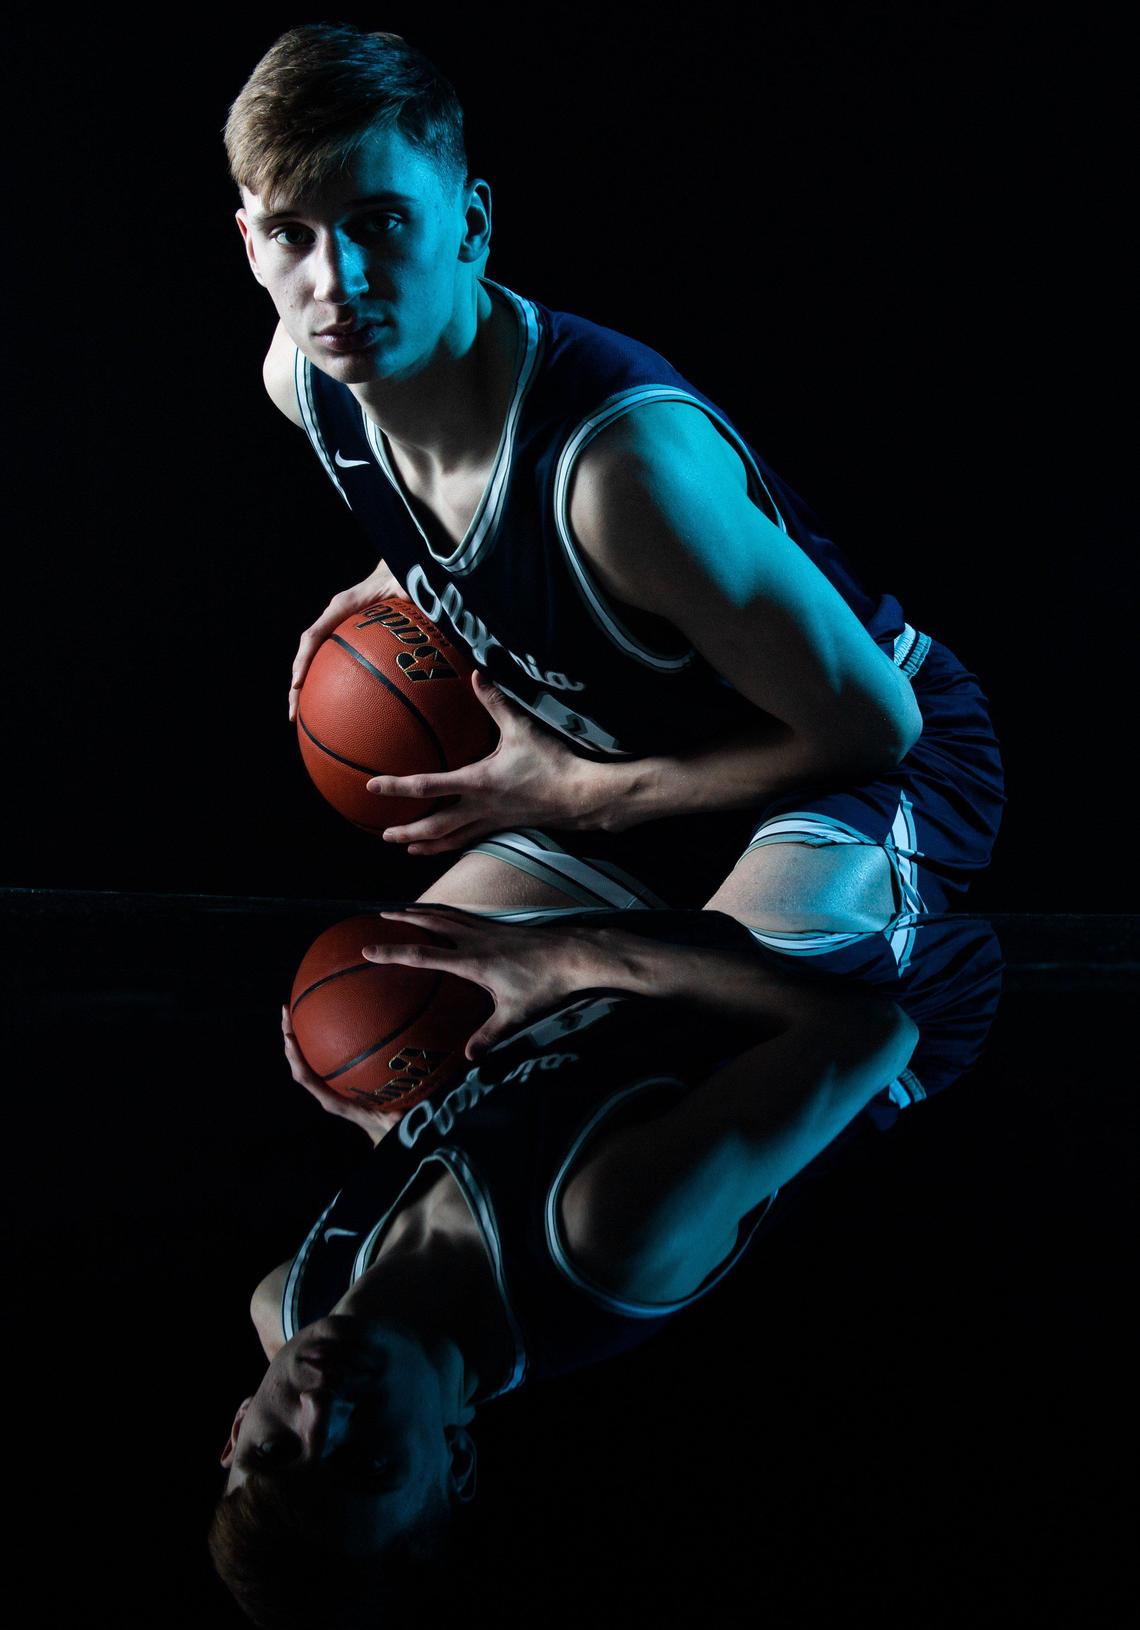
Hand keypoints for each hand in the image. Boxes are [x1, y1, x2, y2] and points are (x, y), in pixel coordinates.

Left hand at [281, 1004, 400, 1145]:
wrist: (382, 1131)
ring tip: (295, 1007)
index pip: (306, 1078)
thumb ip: (394, 1119)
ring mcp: (327, 1082)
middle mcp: (325, 1090)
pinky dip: (317, 1034)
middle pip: (299, 1062)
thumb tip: (400, 1114)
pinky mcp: (334, 1077)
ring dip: (298, 1032)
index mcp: (333, 1100)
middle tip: (286, 1009)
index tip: (288, 1037)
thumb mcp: (392, 1122)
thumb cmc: (387, 1124)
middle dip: (289, 1036)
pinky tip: (323, 1014)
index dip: (296, 1058)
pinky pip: (321, 1052)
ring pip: (306, 1056)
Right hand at [289, 558, 407, 721]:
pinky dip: (326, 684)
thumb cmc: (402, 576)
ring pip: (314, 661)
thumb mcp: (408, 585)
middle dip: (297, 686)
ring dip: (305, 690)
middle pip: (307, 654)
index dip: (304, 659)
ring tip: (303, 720)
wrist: (397, 568)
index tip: (297, 684)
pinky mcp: (345, 638)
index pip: (314, 635)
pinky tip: (334, 709)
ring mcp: (337, 629)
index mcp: (343, 606)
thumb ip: (412, 599)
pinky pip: (331, 663)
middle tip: (294, 715)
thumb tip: (426, 617)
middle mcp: (334, 618)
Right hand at [361, 905, 606, 1057]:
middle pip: (430, 922)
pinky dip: (446, 912)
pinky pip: (464, 915)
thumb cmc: (544, 985)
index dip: (393, 952)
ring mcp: (487, 929)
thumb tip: (467, 1057)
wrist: (573, 955)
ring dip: (423, 910)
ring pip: (447, 914)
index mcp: (472, 960)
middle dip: (402, 918)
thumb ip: (490, 1035)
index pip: (423, 955)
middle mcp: (475, 939)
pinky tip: (445, 915)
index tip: (368, 950)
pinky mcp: (499, 926)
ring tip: (403, 909)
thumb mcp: (515, 1014)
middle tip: (378, 916)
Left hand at [365, 671, 604, 853]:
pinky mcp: (503, 826)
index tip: (373, 785)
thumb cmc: (551, 762)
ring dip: (426, 843)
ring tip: (406, 846)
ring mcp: (491, 821)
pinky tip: (444, 844)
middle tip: (383, 833)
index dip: (398, 786)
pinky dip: (452, 844)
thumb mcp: (522, 729)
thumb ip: (495, 702)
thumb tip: (477, 673)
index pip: (428, 786)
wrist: (580, 797)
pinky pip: (470, 839)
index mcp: (477, 782)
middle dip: (407, 830)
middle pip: (434, 826)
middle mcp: (479, 807)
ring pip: (451, 839)